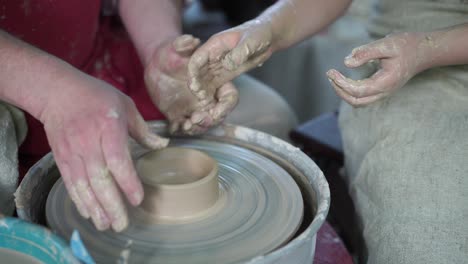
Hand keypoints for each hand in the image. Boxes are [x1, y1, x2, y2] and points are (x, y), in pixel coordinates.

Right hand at [40, 73, 167, 231]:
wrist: (57, 92)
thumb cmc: (96, 97)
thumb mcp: (125, 105)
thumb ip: (143, 130)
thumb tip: (162, 145)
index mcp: (108, 127)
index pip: (118, 160)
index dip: (128, 182)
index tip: (138, 199)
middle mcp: (89, 142)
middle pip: (100, 179)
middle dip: (111, 204)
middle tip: (122, 224)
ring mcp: (73, 151)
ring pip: (84, 185)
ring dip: (95, 208)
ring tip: (106, 225)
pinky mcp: (61, 158)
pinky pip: (70, 183)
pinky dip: (79, 200)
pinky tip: (88, 213)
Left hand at [145, 34, 237, 133]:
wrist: (156, 65)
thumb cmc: (170, 52)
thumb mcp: (175, 47)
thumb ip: (183, 44)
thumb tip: (190, 40)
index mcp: (215, 82)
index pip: (229, 97)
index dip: (226, 106)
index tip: (215, 111)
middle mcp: (208, 98)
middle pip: (218, 115)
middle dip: (210, 120)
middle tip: (196, 118)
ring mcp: (195, 108)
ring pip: (203, 124)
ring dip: (197, 128)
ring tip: (187, 126)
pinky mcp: (181, 115)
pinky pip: (186, 127)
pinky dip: (182, 130)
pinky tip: (176, 128)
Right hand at [187, 20, 273, 100]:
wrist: (267, 38)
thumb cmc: (258, 34)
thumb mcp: (250, 41)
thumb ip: (239, 52)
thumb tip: (228, 64)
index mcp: (214, 45)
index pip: (197, 59)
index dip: (193, 73)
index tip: (194, 86)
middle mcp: (212, 56)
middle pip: (198, 72)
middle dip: (197, 86)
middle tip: (201, 99)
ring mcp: (218, 66)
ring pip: (204, 80)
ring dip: (203, 92)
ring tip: (207, 105)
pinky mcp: (225, 74)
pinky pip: (215, 85)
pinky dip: (213, 95)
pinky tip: (214, 105)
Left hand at [327, 32, 427, 106]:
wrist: (424, 51)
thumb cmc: (406, 46)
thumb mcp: (386, 44)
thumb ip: (366, 53)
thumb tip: (346, 62)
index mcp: (385, 83)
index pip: (357, 91)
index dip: (341, 83)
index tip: (331, 71)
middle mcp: (384, 92)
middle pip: (355, 102)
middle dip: (339, 90)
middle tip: (330, 74)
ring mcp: (383, 93)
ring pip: (358, 102)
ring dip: (343, 92)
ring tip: (333, 77)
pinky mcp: (381, 90)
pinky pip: (362, 97)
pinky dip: (350, 91)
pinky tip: (343, 78)